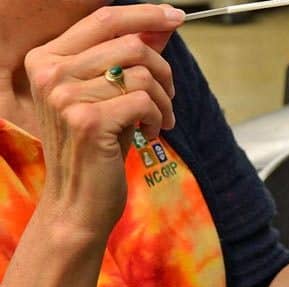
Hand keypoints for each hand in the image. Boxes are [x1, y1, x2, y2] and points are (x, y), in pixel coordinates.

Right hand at [24, 4, 183, 237]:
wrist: (78, 201)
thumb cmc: (96, 148)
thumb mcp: (110, 96)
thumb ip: (130, 58)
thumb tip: (163, 23)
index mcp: (48, 59)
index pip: (102, 19)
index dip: (144, 13)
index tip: (175, 16)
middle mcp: (50, 73)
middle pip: (130, 44)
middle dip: (163, 69)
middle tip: (169, 95)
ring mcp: (66, 96)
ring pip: (143, 73)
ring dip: (165, 99)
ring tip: (160, 119)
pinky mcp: (88, 121)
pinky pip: (146, 101)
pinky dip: (159, 117)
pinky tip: (151, 133)